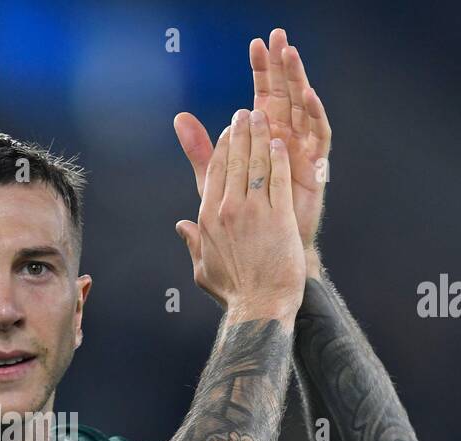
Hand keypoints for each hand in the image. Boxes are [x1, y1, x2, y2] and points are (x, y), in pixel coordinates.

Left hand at [174, 28, 331, 251]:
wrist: (266, 258)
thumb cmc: (244, 222)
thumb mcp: (216, 182)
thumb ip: (201, 152)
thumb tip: (179, 121)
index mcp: (263, 140)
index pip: (262, 95)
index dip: (261, 70)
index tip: (255, 44)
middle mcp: (285, 141)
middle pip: (284, 94)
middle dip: (280, 66)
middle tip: (277, 36)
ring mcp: (302, 152)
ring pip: (303, 107)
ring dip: (298, 80)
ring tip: (291, 54)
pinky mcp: (316, 169)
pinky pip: (319, 136)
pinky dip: (315, 115)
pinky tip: (308, 95)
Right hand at [175, 108, 305, 323]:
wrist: (260, 306)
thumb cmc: (233, 292)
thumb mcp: (204, 268)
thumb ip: (193, 243)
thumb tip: (181, 228)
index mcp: (207, 219)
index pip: (214, 172)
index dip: (222, 146)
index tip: (229, 130)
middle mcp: (227, 210)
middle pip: (234, 161)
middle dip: (240, 132)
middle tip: (246, 114)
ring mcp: (254, 213)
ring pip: (256, 164)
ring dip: (259, 136)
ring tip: (263, 118)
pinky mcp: (279, 218)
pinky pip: (277, 179)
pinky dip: (278, 158)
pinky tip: (280, 143)